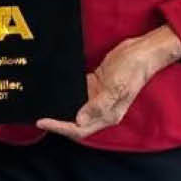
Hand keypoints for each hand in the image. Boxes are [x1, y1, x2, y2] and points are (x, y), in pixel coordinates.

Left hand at [36, 26, 180, 140]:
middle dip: (57, 121)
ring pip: (75, 107)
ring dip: (61, 107)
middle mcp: (102, 109)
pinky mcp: (96, 85)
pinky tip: (55, 87)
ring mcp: (98, 97)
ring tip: (43, 103)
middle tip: (37, 115)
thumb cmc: (132, 70)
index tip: (43, 121)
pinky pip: (78, 92)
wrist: (142, 52)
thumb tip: (79, 120)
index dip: (60, 127)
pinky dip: (67, 92)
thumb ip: (98, 105)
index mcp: (108, 115)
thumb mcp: (116, 87)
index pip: (80, 129)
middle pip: (75, 122)